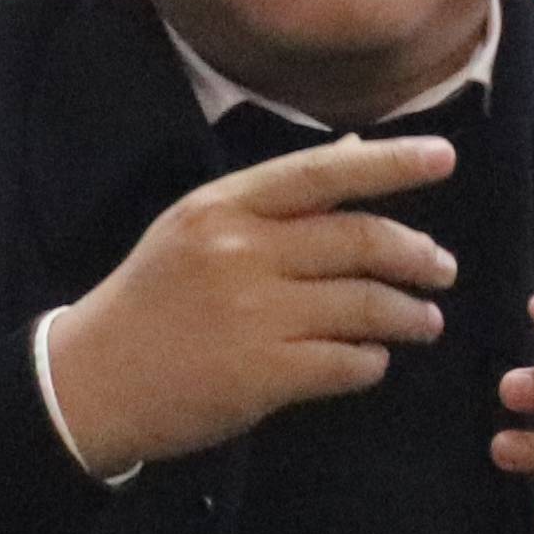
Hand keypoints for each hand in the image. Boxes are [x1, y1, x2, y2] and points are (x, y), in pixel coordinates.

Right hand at [36, 132, 459, 477]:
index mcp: (224, 207)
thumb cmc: (150, 300)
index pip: (324, 173)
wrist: (88, 382)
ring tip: (424, 321)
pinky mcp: (263, 377)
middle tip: (442, 268)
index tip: (444, 157)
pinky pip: (346, 363)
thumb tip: (355, 150)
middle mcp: (242, 253)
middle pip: (360, 241)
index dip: (392, 163)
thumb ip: (273, 196)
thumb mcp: (195, 227)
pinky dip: (371, 362)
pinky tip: (372, 361)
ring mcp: (254, 316)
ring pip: (365, 305)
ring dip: (408, 314)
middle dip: (417, 254)